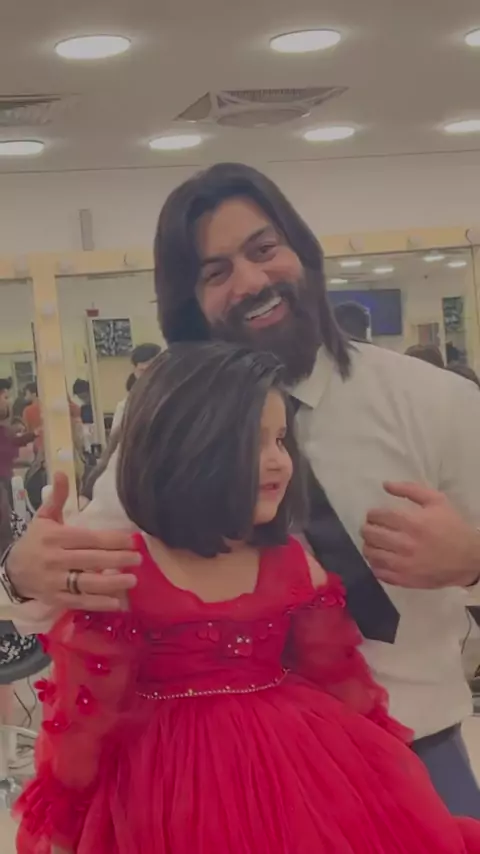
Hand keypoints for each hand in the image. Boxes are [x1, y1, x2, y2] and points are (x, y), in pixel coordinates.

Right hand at [6, 472, 138, 609]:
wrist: (12, 571)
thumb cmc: (35, 542)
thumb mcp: (43, 518)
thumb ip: (57, 497)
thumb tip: (62, 473)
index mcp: (55, 537)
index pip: (88, 538)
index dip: (111, 540)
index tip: (132, 540)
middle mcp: (55, 559)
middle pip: (90, 560)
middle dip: (116, 559)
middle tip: (138, 559)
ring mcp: (55, 581)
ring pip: (86, 583)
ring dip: (111, 583)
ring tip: (132, 580)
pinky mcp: (56, 599)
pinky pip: (79, 602)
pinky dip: (98, 603)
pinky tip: (117, 602)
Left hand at [361, 482, 479, 588]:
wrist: (469, 558)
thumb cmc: (452, 527)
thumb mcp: (436, 501)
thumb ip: (410, 489)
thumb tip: (385, 484)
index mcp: (412, 522)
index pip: (378, 516)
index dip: (372, 514)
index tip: (375, 515)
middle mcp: (404, 544)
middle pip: (370, 534)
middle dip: (367, 528)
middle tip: (371, 528)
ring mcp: (403, 564)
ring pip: (371, 554)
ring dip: (368, 546)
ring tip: (374, 543)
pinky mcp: (404, 580)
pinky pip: (378, 572)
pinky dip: (375, 565)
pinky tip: (381, 559)